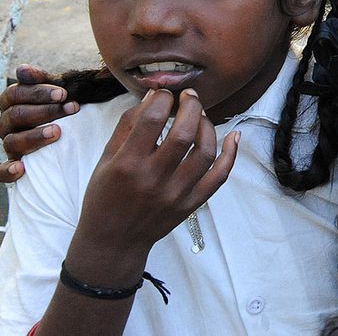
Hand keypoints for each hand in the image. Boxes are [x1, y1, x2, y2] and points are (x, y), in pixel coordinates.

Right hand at [0, 64, 79, 182]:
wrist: (78, 125)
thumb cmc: (65, 102)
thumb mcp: (59, 88)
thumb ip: (42, 79)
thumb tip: (22, 69)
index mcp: (12, 101)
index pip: (15, 94)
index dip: (37, 93)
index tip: (63, 93)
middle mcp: (6, 123)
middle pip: (15, 116)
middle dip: (45, 112)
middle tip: (72, 109)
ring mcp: (9, 144)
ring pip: (12, 141)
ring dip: (35, 136)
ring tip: (57, 132)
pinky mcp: (13, 165)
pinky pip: (1, 172)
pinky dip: (8, 171)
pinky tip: (21, 169)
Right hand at [66, 88, 236, 282]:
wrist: (113, 241)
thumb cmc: (104, 196)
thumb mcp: (105, 158)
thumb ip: (128, 125)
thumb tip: (154, 95)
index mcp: (127, 164)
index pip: (152, 120)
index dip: (162, 99)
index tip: (164, 95)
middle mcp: (153, 179)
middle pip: (184, 133)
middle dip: (191, 106)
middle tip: (189, 96)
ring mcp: (175, 194)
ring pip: (204, 151)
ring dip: (207, 126)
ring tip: (200, 115)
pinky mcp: (191, 204)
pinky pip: (219, 176)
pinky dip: (230, 154)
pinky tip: (233, 136)